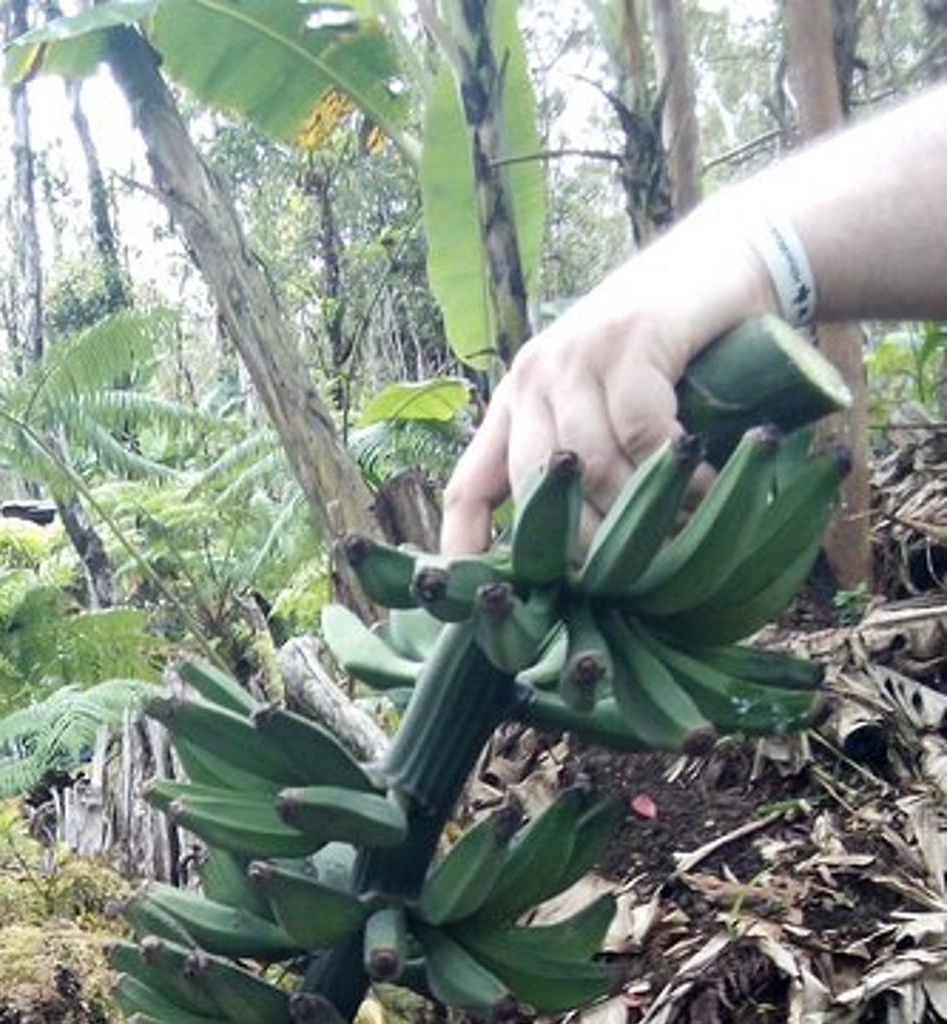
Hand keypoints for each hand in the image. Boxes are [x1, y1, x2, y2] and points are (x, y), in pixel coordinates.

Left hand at [439, 225, 772, 555]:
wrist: (729, 256)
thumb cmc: (672, 351)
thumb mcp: (612, 408)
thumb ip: (591, 467)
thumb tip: (595, 564)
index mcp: (515, 404)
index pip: (468, 485)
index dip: (463, 547)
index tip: (478, 599)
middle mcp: (533, 379)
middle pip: (535, 488)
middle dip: (580, 544)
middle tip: (626, 579)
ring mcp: (577, 356)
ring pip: (589, 466)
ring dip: (637, 512)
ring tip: (679, 532)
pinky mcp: (630, 339)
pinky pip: (640, 430)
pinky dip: (674, 470)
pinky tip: (704, 485)